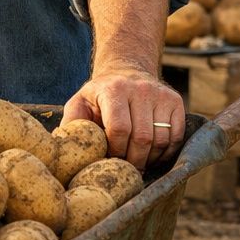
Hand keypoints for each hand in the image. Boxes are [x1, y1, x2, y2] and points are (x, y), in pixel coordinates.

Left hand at [62, 69, 184, 171]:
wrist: (126, 72)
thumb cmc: (99, 96)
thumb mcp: (79, 103)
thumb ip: (71, 124)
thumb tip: (64, 148)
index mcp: (113, 90)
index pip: (119, 128)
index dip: (115, 150)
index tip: (110, 158)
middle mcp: (139, 89)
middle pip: (142, 138)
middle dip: (133, 160)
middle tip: (125, 168)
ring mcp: (160, 94)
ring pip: (161, 140)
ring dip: (150, 159)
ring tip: (137, 163)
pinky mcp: (176, 101)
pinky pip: (176, 137)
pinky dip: (165, 153)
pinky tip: (152, 155)